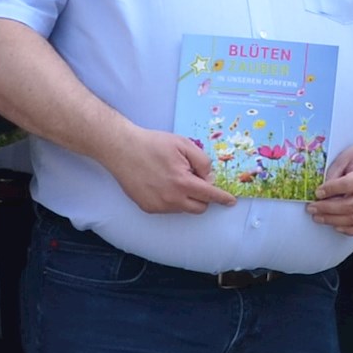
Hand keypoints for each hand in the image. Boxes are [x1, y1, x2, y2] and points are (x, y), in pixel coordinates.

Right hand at [103, 125, 238, 216]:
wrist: (122, 149)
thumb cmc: (153, 144)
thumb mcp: (184, 144)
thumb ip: (202, 161)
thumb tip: (209, 178)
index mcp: (182, 182)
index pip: (210, 195)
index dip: (222, 198)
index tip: (230, 201)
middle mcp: (171, 199)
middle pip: (199, 207)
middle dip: (203, 197)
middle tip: (194, 179)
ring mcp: (158, 206)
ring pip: (183, 208)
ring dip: (186, 197)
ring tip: (172, 177)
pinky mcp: (148, 207)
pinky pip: (168, 208)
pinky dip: (171, 199)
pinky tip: (161, 183)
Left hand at [308, 136, 352, 234]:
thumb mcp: (347, 156)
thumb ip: (334, 173)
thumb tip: (321, 192)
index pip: (347, 185)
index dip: (330, 190)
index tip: (317, 192)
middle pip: (349, 206)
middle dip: (326, 209)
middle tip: (312, 208)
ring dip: (333, 221)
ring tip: (319, 217)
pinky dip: (350, 230)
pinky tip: (337, 226)